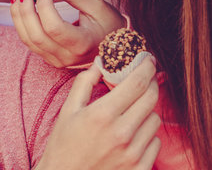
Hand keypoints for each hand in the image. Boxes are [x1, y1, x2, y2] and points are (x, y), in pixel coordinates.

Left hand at [10, 0, 125, 66]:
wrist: (114, 48)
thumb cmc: (108, 25)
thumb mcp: (97, 7)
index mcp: (83, 44)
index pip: (55, 28)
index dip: (44, 7)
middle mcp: (67, 57)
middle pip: (36, 35)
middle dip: (25, 11)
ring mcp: (56, 60)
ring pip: (28, 40)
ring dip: (18, 16)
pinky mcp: (49, 58)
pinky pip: (29, 42)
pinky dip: (21, 23)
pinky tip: (19, 6)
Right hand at [35, 57, 160, 169]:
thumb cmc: (63, 143)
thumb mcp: (68, 109)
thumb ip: (84, 83)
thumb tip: (100, 62)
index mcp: (102, 114)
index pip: (136, 83)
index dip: (145, 66)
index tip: (147, 59)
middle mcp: (121, 133)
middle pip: (151, 98)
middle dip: (150, 84)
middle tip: (143, 79)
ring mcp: (133, 153)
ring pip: (155, 119)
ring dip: (146, 110)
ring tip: (130, 112)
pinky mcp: (139, 167)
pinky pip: (155, 142)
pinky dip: (147, 134)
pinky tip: (130, 133)